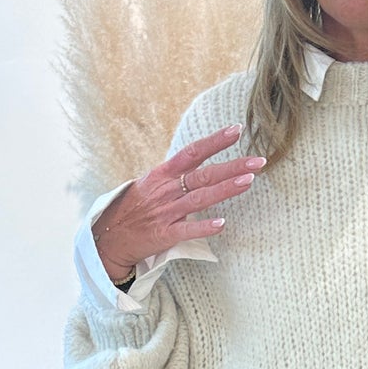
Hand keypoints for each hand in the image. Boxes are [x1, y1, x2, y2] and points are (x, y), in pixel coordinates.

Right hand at [92, 125, 264, 283]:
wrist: (108, 237)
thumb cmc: (133, 209)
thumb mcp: (150, 184)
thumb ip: (175, 175)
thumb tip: (199, 162)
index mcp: (163, 175)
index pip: (192, 152)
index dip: (215, 141)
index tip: (237, 131)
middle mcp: (166, 190)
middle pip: (203, 174)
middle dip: (232, 166)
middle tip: (258, 161)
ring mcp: (165, 212)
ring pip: (200, 198)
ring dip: (225, 189)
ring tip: (248, 181)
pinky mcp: (164, 235)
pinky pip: (187, 231)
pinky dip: (204, 227)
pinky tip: (222, 223)